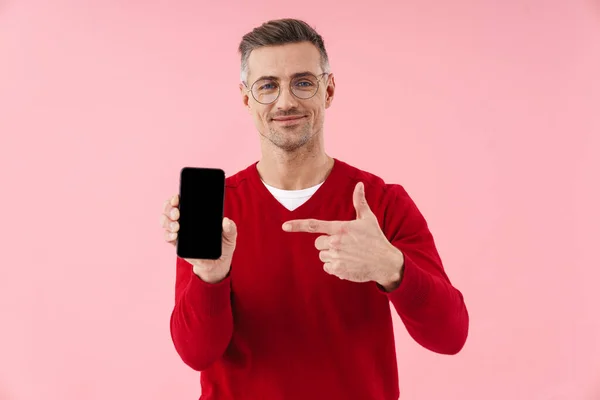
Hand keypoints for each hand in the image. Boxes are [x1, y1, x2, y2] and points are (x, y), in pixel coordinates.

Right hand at [161, 194, 237, 283]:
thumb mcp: (230, 235)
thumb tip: (226, 221)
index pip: (181, 202)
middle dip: (169, 209)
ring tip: (176, 226)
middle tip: (177, 214)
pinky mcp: (178, 244)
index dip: (175, 198)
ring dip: (167, 222)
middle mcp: (185, 221)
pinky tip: (174, 236)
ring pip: (165, 222)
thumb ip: (230, 228)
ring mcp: (179, 232)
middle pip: (169, 210)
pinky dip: (168, 235)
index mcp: (196, 214)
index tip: (176, 199)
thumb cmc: (223, 245)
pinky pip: (167, 237)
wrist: (218, 263)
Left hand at [282, 182, 403, 290]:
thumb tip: (359, 184)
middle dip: (327, 243)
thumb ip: (359, 202)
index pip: (314, 225)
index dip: (298, 225)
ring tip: (348, 254)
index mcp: (340, 228)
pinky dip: (335, 266)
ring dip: (331, 255)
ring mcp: (336, 257)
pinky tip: (348, 263)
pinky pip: (327, 267)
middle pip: (317, 243)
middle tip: (344, 244)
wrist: (385, 262)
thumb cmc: (376, 238)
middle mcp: (336, 242)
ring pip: (322, 256)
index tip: (284, 226)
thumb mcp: (368, 219)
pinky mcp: (338, 270)